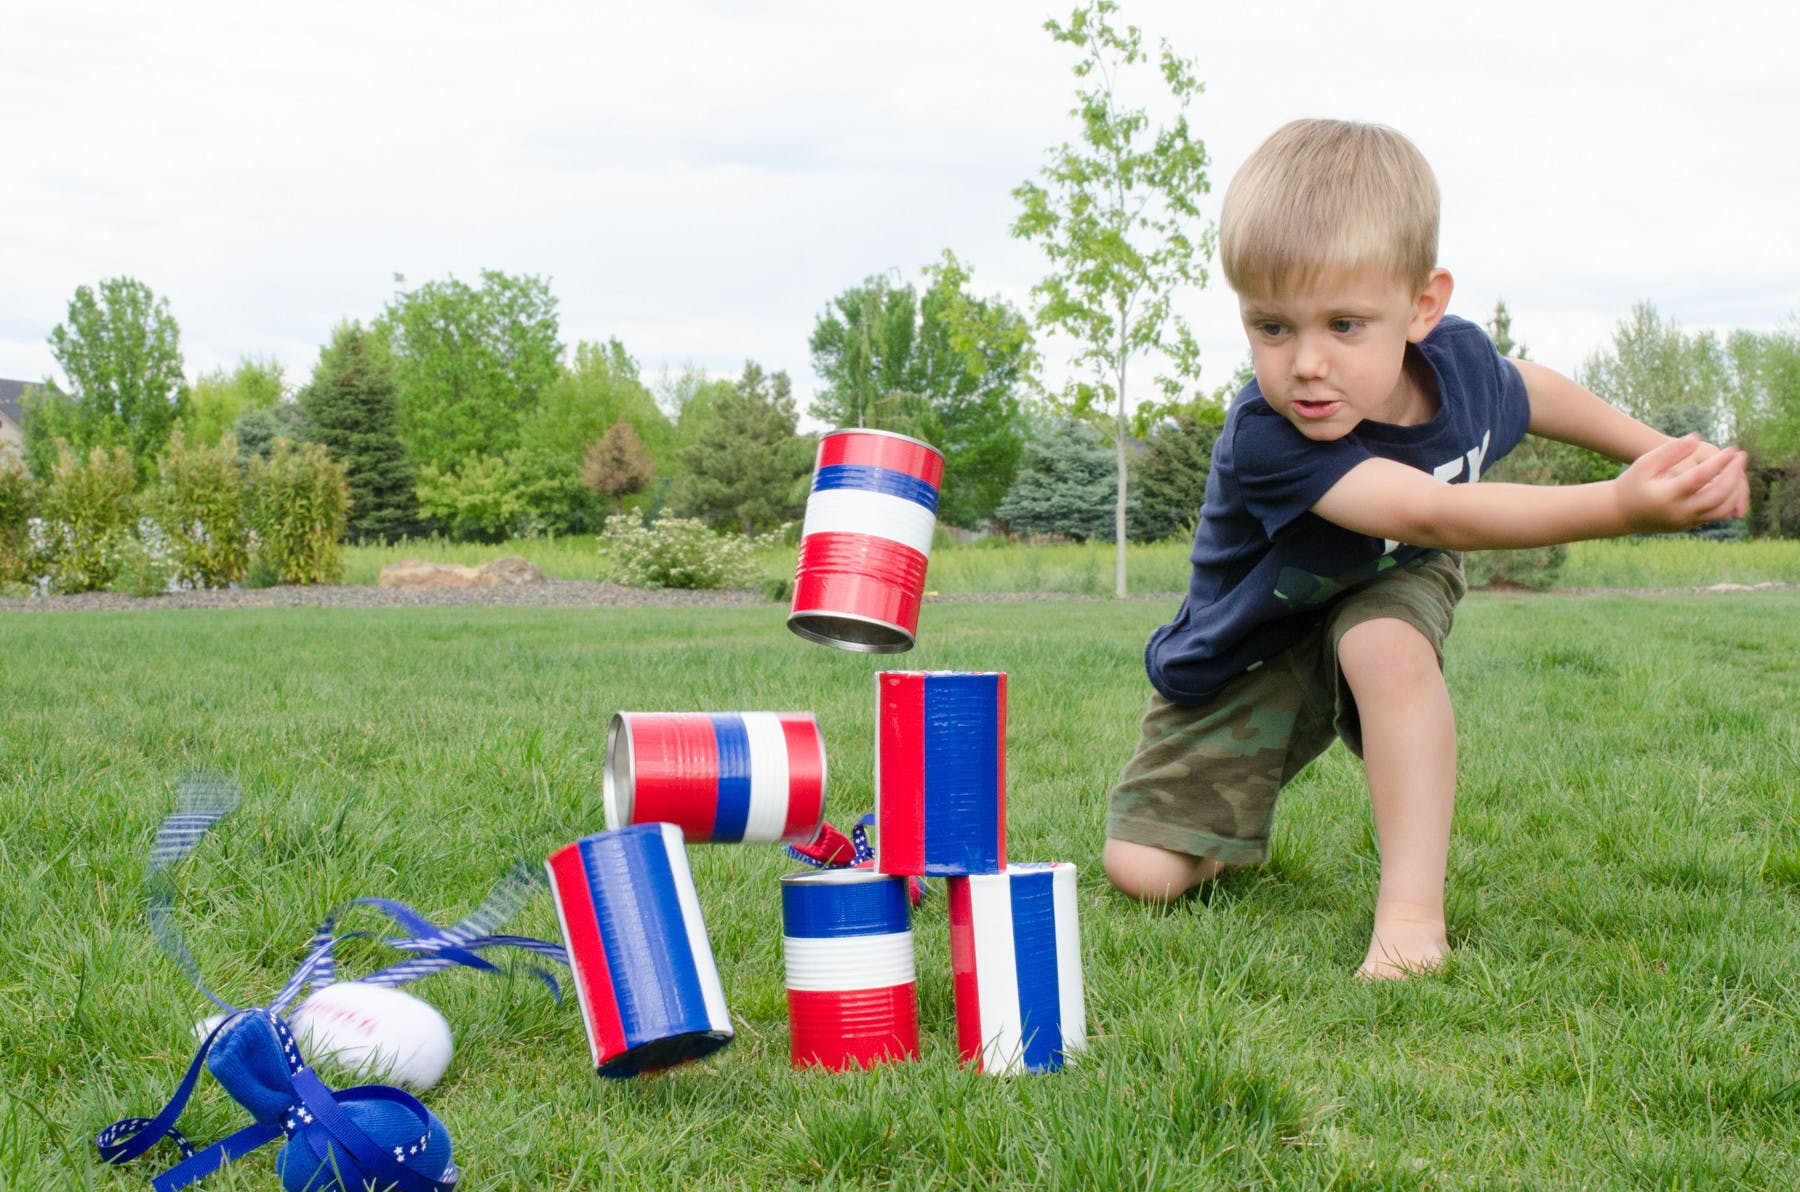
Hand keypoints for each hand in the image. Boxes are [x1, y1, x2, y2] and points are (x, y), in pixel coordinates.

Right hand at [1614, 435, 1749, 532]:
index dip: (1720, 462)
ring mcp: (1686, 521)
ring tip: (1738, 469)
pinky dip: (1730, 500)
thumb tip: (1696, 438)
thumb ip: (1670, 450)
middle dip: (1735, 474)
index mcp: (1667, 494)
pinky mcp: (1691, 525)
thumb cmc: (1633, 483)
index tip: (1732, 449)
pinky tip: (1731, 483)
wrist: (1621, 513)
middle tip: (1741, 456)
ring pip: (1723, 508)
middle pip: (1718, 495)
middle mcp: (1679, 511)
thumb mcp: (1645, 463)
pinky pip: (1718, 515)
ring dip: (1736, 489)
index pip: (1701, 477)